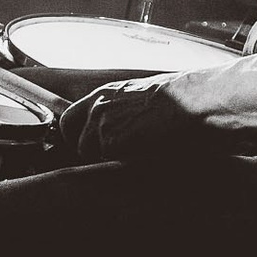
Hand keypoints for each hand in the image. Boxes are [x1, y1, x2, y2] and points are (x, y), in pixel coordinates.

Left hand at [58, 74, 206, 160]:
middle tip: (105, 153)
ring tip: (132, 150)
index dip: (77, 133)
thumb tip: (116, 124)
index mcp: (103, 94)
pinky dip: (119, 161)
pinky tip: (139, 152)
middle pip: (71, 136)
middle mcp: (96, 107)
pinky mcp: (110, 141)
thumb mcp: (139, 96)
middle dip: (84, 148)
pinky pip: (107, 160)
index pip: (69, 117)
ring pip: (89, 152)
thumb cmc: (174, 100)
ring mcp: (101, 124)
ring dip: (105, 156)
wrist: (187, 102)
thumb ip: (119, 108)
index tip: (90, 142)